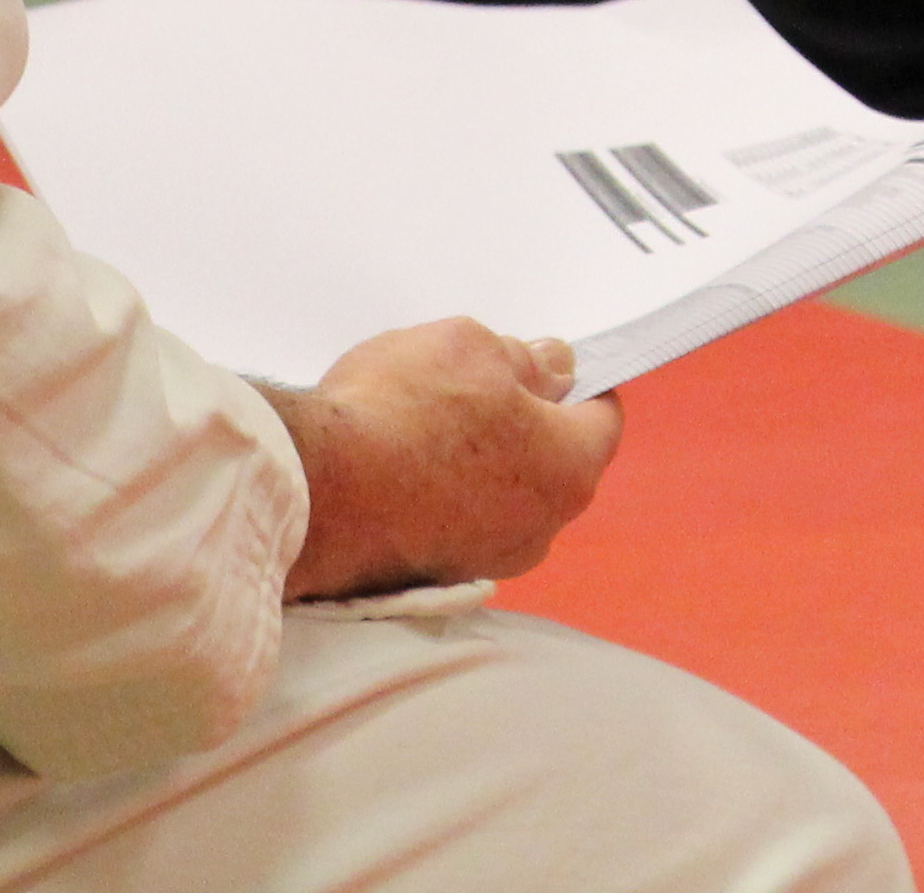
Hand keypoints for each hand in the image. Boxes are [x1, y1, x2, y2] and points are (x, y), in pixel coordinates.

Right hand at [270, 316, 621, 598]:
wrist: (320, 492)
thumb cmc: (403, 413)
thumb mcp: (470, 346)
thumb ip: (523, 358)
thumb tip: (553, 369)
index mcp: (569, 468)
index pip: (603, 421)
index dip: (579, 384)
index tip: (550, 364)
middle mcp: (542, 527)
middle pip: (551, 463)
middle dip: (523, 424)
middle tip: (475, 386)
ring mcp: (490, 559)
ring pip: (502, 497)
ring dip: (478, 465)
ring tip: (424, 425)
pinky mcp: (438, 577)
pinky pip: (457, 524)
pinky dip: (441, 497)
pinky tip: (399, 466)